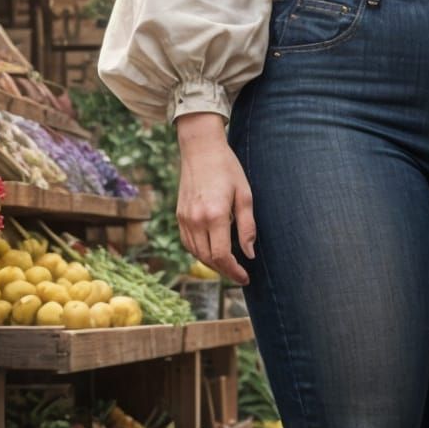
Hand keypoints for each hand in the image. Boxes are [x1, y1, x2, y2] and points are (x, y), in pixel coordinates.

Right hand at [176, 112, 255, 285]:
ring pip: (196, 253)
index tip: (245, 277)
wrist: (200, 149)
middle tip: (239, 274)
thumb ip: (247, 226)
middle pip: (208, 259)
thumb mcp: (245, 195)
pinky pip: (188, 243)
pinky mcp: (179, 215)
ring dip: (212, 264)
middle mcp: (196, 220)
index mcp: (215, 215)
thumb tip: (249, 253)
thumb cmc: (227, 169)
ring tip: (229, 265)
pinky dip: (200, 252)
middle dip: (225, 271)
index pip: (222, 256)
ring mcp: (185, 219)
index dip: (234, 271)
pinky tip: (212, 251)